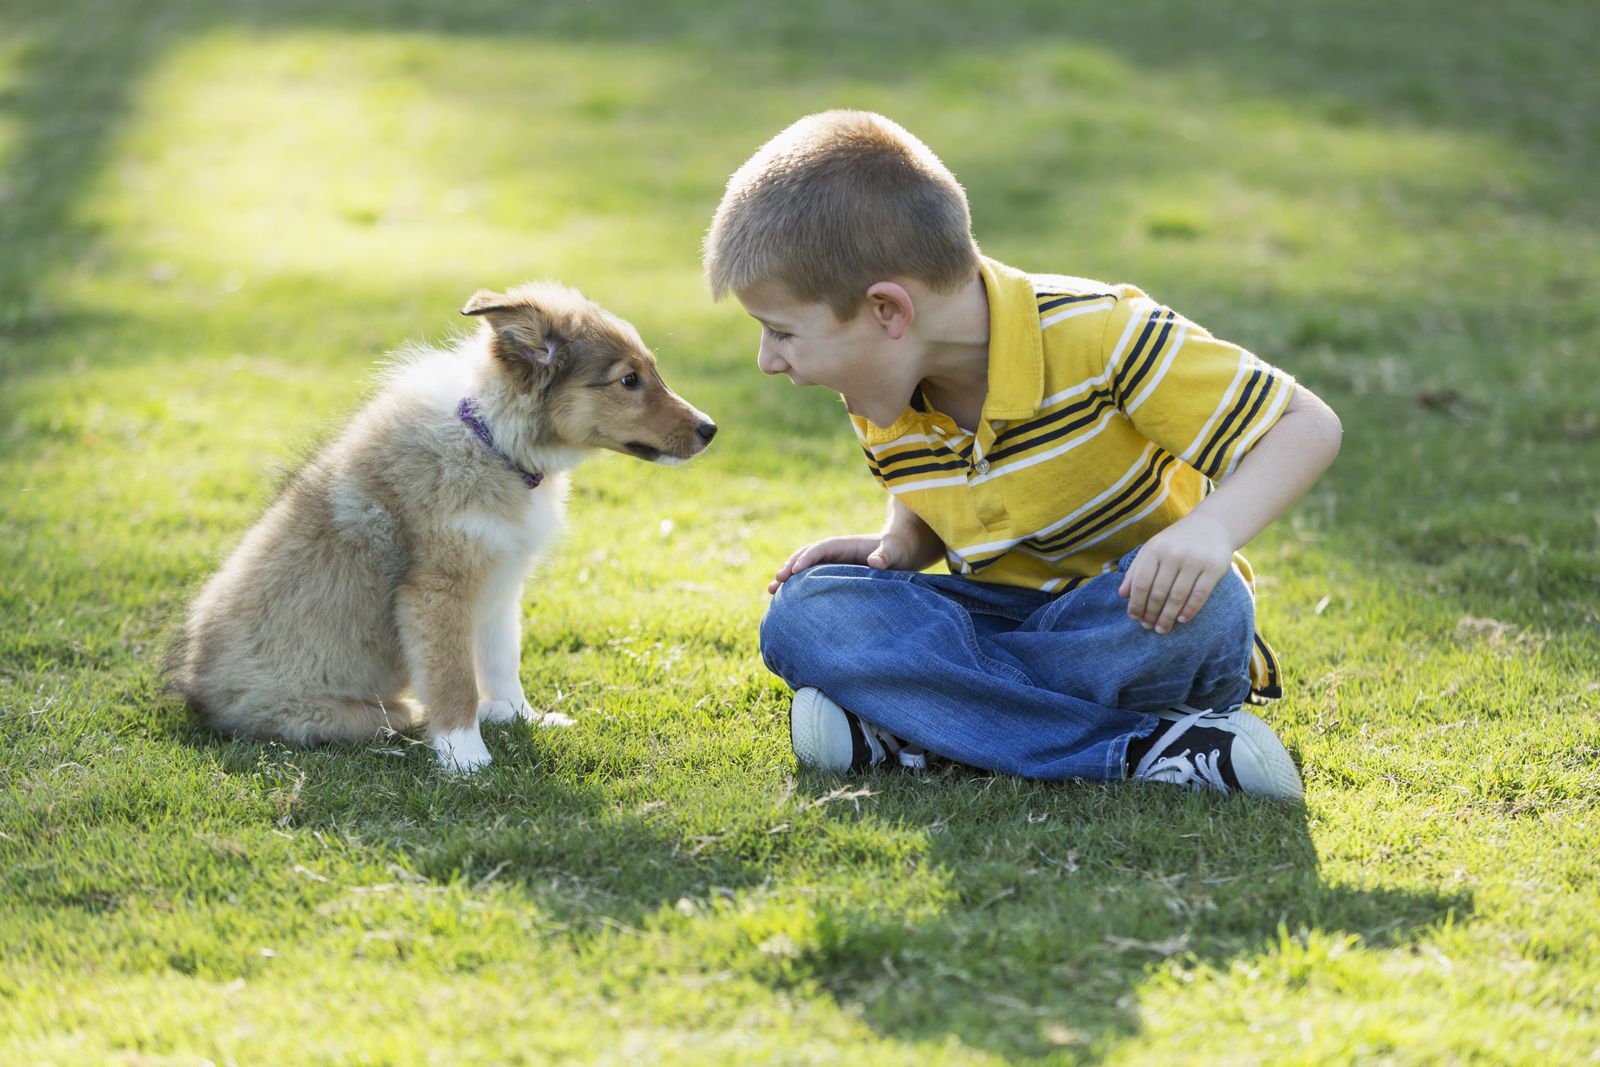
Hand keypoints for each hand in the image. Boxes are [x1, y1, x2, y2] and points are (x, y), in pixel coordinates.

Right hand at [768, 533, 913, 593]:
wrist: (902, 550)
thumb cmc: (899, 550)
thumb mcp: (894, 551)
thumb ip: (885, 555)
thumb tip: (875, 562)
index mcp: (845, 545)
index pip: (821, 548)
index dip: (807, 558)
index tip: (794, 571)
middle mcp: (835, 552)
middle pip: (806, 556)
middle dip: (789, 567)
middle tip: (775, 583)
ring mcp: (833, 563)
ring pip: (805, 568)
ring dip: (788, 577)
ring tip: (771, 592)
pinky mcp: (834, 574)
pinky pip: (812, 579)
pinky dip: (798, 587)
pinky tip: (788, 601)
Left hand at [1117, 514, 1234, 633]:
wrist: (1212, 525)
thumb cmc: (1176, 541)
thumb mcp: (1153, 549)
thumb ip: (1136, 570)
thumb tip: (1122, 595)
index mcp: (1155, 549)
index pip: (1141, 583)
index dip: (1136, 603)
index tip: (1134, 617)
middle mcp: (1174, 554)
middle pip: (1158, 593)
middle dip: (1151, 614)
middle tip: (1148, 627)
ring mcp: (1195, 561)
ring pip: (1177, 597)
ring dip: (1168, 617)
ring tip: (1162, 629)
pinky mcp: (1214, 568)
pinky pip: (1199, 595)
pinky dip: (1189, 610)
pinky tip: (1181, 620)